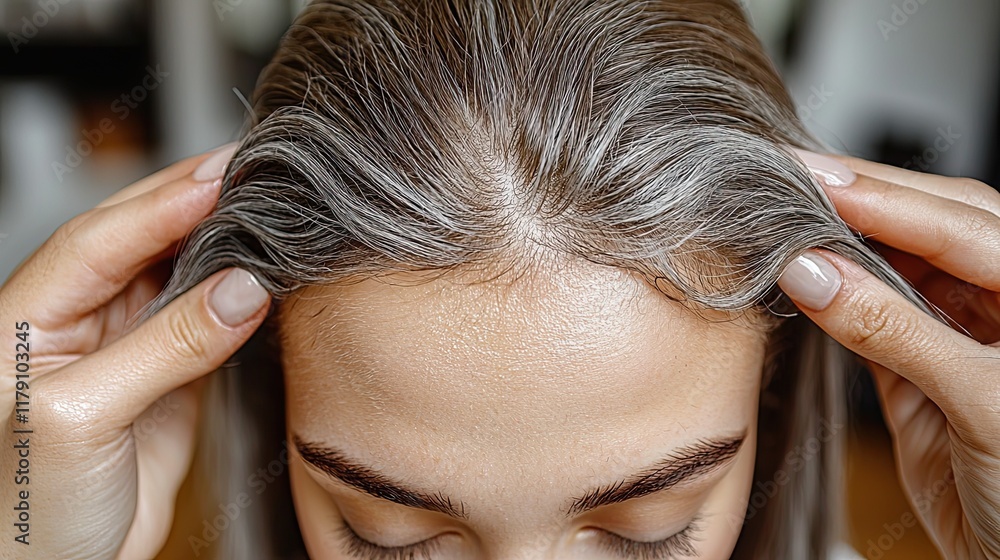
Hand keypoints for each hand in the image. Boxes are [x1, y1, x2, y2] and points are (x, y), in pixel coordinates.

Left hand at [0, 145, 270, 559]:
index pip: (99, 239)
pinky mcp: (166, 378)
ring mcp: (124, 347)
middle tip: (251, 165)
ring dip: (220, 241)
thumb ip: (165, 346)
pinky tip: (263, 271)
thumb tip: (243, 288)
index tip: (223, 175)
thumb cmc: (25, 512)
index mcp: (24, 318)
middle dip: (191, 199)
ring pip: (177, 274)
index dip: (162, 204)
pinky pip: (207, 322)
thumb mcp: (83, 418)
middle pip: (137, 240)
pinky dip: (238, 295)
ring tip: (266, 204)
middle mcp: (75, 321)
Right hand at [779, 153, 999, 558]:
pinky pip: (868, 318)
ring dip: (843, 242)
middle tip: (795, 176)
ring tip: (789, 217)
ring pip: (896, 265)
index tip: (818, 179)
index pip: (962, 226)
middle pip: (933, 224)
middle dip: (866, 197)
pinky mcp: (913, 371)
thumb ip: (896, 331)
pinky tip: (805, 276)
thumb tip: (817, 272)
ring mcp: (956, 335)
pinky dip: (834, 297)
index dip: (888, 198)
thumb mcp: (982, 404)